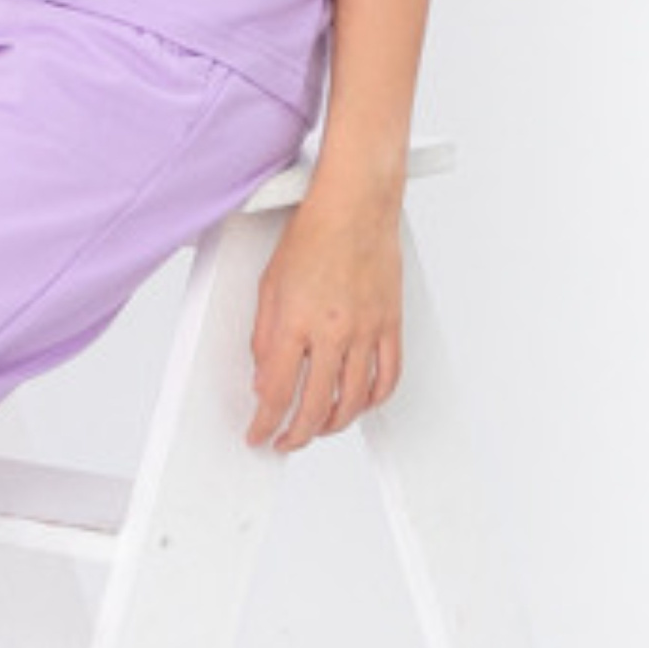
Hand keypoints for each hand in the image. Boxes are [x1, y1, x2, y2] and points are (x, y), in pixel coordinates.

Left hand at [246, 188, 402, 451]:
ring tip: (319, 427)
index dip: (264, 423)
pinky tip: (362, 404)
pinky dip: (374, 400)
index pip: (277, 392)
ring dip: (334, 424)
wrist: (355, 207)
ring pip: (354, 400)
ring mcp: (365, 330)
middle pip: (316, 406)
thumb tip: (264, 378)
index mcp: (296, 322)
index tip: (258, 434)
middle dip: (297, 435)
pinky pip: (388, 376)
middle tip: (286, 441)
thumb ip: (265, 337)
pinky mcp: (390, 324)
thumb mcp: (269, 286)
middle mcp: (332, 331)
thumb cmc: (312, 236)